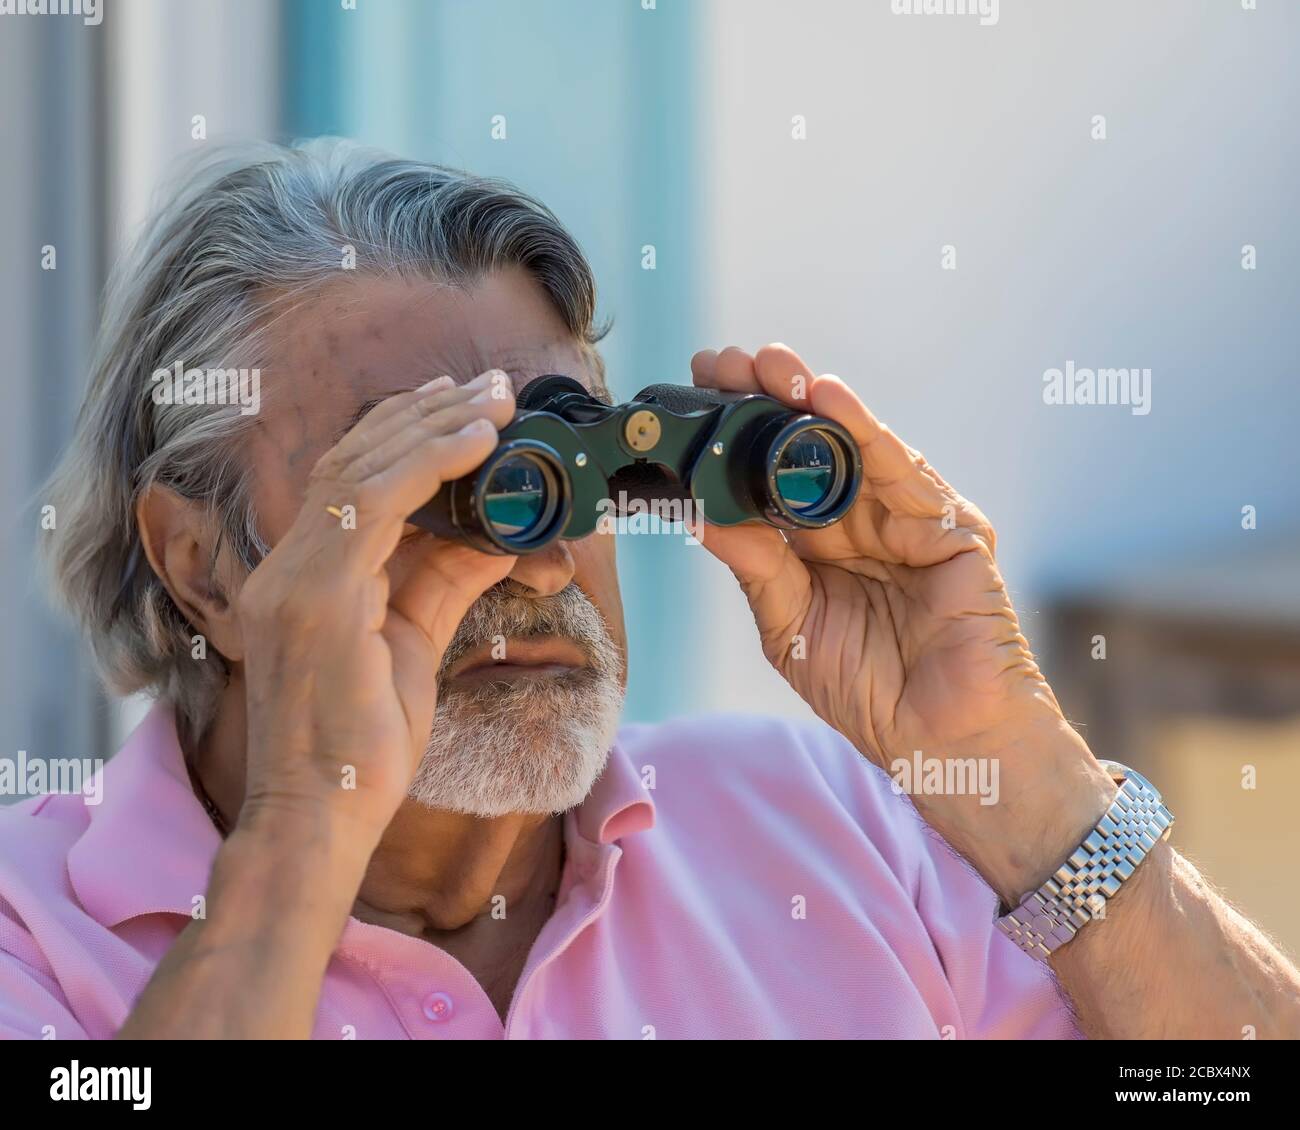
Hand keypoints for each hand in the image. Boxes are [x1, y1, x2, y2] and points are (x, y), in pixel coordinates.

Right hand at [235, 370, 517, 842]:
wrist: (322, 818)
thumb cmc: (363, 745)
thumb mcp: (415, 643)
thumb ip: (446, 581)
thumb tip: (499, 535)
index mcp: (305, 578)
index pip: (349, 482)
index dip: (405, 436)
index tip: (460, 407)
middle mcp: (288, 566)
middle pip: (354, 461)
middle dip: (424, 415)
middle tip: (486, 387)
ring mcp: (294, 578)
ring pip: (361, 469)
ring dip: (432, 427)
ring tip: (490, 400)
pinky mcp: (315, 596)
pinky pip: (371, 503)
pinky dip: (426, 463)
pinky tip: (475, 442)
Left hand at [692, 344, 1112, 899]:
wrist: (944, 744)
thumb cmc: (869, 692)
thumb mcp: (790, 625)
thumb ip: (754, 564)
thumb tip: (695, 510)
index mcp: (817, 550)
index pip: (768, 478)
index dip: (733, 437)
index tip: (691, 394)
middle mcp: (860, 525)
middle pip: (806, 449)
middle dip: (764, 402)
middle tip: (720, 361)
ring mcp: (908, 521)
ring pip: (852, 447)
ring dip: (808, 401)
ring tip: (765, 363)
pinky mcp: (952, 527)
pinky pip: (901, 472)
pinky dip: (864, 430)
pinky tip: (825, 396)